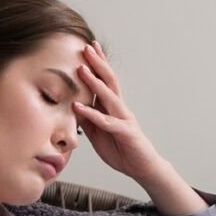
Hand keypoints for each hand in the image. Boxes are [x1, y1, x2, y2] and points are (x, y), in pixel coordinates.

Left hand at [73, 41, 164, 182]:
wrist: (143, 168)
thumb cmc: (122, 150)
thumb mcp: (99, 134)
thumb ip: (88, 120)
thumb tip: (73, 108)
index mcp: (114, 108)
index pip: (105, 81)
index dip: (98, 64)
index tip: (88, 48)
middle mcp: (120, 109)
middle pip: (109, 81)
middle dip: (98, 63)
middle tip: (86, 47)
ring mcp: (124, 119)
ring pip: (109, 96)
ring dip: (94, 82)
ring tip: (82, 69)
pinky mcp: (125, 132)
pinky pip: (106, 122)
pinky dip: (91, 114)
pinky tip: (78, 107)